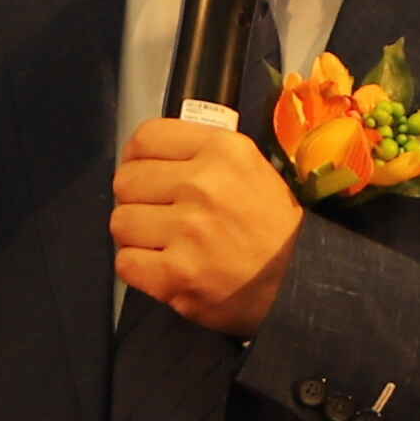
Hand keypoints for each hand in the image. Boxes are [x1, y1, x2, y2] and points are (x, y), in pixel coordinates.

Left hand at [112, 115, 299, 332]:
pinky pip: (125, 263)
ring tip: (162, 244)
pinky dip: (138, 269)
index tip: (144, 175)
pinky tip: (162, 267)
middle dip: (136, 200)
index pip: (146, 138)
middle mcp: (203, 184)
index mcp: (222, 150)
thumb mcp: (249, 168)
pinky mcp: (176, 273)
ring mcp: (188, 230)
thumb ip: (201, 155)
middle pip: (126, 181)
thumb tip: (145, 158)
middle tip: (157, 215)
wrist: (299, 282)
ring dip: (136, 236)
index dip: (136, 159)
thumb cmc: (270, 225)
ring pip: (120, 222)